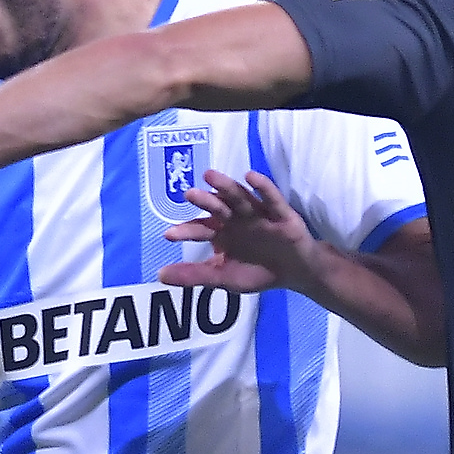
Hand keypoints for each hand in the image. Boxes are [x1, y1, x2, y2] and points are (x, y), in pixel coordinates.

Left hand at [159, 170, 319, 295]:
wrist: (295, 273)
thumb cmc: (256, 272)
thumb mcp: (223, 277)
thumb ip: (194, 275)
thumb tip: (159, 276)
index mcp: (222, 232)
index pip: (201, 229)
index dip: (187, 230)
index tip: (169, 234)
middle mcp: (237, 219)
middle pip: (218, 208)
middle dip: (205, 201)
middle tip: (189, 193)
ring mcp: (258, 214)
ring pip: (240, 198)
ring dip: (226, 187)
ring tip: (211, 177)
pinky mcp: (281, 215)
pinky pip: (271, 199)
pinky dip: (262, 188)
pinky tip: (251, 177)